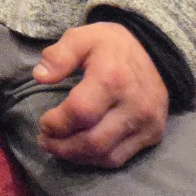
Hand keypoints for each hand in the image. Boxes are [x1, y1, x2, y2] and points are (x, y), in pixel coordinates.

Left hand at [33, 22, 168, 167]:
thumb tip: (40, 76)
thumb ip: (59, 56)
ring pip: (106, 155)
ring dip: (76, 156)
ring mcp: (146, 123)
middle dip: (62, 146)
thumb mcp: (81, 37)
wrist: (156, 52)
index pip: (80, 112)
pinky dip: (96, 159)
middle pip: (92, 141)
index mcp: (112, 78)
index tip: (43, 122)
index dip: (56, 123)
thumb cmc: (111, 46)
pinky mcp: (153, 134)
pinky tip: (80, 150)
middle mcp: (133, 105)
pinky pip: (120, 158)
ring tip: (58, 147)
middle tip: (44, 141)